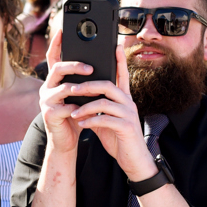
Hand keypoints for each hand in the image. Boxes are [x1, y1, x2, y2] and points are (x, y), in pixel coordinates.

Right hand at [37, 28, 89, 156]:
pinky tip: (85, 112)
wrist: (67, 141)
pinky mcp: (49, 115)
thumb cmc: (76, 115)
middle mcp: (47, 88)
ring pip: (62, 87)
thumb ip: (85, 81)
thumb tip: (101, 63)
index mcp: (55, 81)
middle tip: (90, 68)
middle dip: (75, 65)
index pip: (54, 58)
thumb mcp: (81, 95)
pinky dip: (78, 108)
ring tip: (93, 89)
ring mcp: (45, 101)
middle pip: (57, 68)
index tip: (63, 29)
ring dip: (80, 88)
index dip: (57, 43)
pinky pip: (66, 107)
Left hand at [66, 44, 155, 181]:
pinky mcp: (127, 128)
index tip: (114, 45)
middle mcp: (128, 104)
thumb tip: (79, 101)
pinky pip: (107, 120)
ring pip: (106, 102)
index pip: (122, 75)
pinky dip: (92, 121)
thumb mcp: (105, 121)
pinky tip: (82, 125)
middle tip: (72, 88)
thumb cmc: (119, 139)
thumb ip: (96, 110)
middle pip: (109, 86)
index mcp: (124, 99)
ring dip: (87, 106)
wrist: (134, 161)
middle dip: (89, 85)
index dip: (119, 60)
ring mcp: (129, 115)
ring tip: (74, 112)